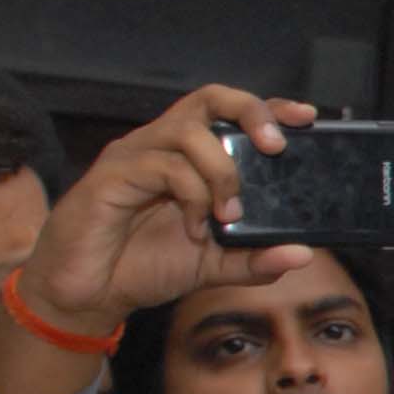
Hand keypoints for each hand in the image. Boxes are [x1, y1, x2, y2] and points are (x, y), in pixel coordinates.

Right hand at [12, 85, 320, 342]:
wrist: (86, 294)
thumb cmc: (144, 267)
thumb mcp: (214, 267)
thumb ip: (256, 260)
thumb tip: (302, 254)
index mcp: (187, 156)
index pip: (229, 112)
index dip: (268, 108)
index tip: (307, 117)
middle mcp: (160, 144)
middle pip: (209, 98)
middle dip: (251, 113)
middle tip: (276, 147)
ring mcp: (134, 156)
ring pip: (188, 131)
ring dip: (222, 171)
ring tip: (228, 212)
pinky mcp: (111, 176)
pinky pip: (162, 166)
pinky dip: (191, 195)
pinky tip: (194, 228)